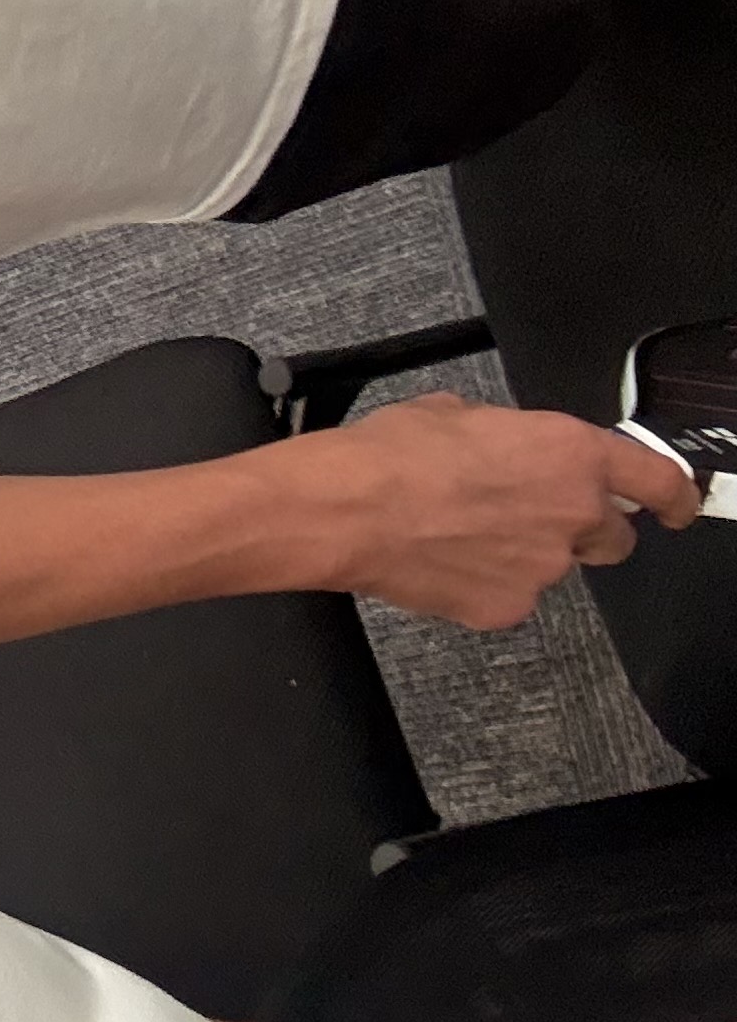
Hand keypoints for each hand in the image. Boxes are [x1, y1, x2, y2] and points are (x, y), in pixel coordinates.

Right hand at [274, 392, 699, 628]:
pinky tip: (441, 563)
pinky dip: (483, 585)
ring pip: (553, 568)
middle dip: (583, 531)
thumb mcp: (459, 414)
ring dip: (522, 555)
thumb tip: (502, 449)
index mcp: (572, 454)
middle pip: (612, 538)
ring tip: (458, 537)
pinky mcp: (506, 607)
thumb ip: (508, 438)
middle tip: (529, 520)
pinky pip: (508, 597)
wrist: (344, 510)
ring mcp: (544, 568)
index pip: (659, 481)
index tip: (678, 507)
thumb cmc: (390, 456)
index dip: (676, 497)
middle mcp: (574, 514)